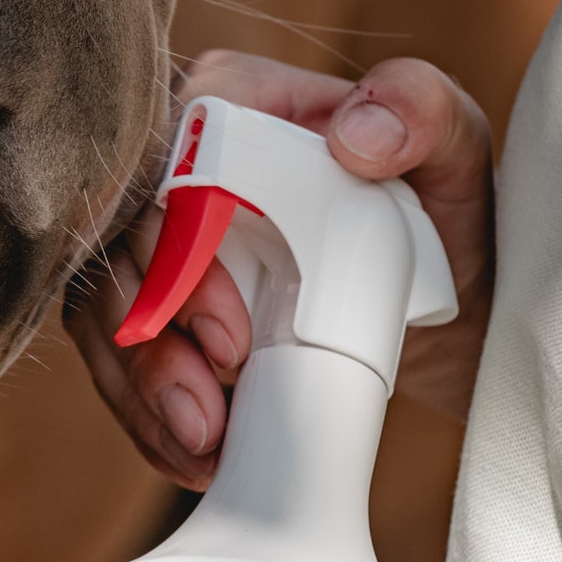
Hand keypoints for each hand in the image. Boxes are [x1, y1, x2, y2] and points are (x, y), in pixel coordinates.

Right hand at [65, 52, 493, 489]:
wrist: (445, 305)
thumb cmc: (446, 212)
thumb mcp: (456, 151)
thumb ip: (423, 111)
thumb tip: (355, 136)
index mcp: (232, 106)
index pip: (164, 163)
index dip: (176, 254)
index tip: (233, 338)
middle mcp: (176, 167)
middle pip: (120, 249)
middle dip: (150, 344)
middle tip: (208, 415)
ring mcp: (157, 243)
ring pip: (105, 311)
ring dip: (140, 389)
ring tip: (202, 446)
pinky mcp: (154, 307)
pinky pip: (118, 360)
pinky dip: (146, 416)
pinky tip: (193, 456)